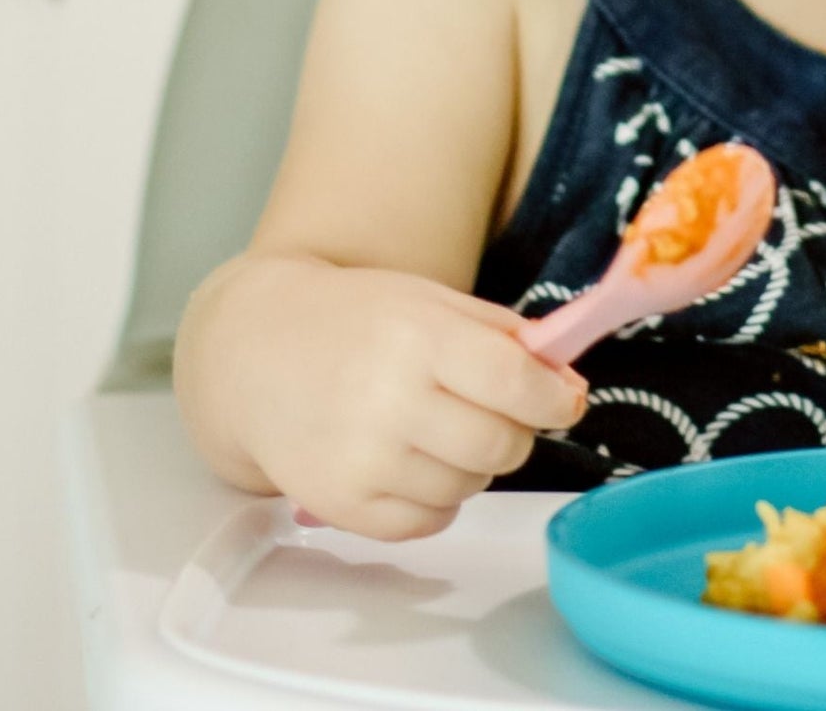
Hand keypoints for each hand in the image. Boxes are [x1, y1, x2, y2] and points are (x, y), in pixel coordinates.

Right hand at [218, 259, 588, 539]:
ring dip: (473, 465)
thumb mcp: (431, 301)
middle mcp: (390, 400)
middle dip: (516, 432)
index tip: (565, 400)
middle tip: (498, 413)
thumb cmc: (357, 321)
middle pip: (500, 445)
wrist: (257, 352)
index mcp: (420, 338)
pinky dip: (437, 501)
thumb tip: (568, 383)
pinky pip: (427, 524)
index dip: (555, 398)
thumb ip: (503, 337)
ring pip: (468, 488)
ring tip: (441, 430)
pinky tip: (415, 463)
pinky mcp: (341, 504)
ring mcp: (363, 459)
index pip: (515, 382)